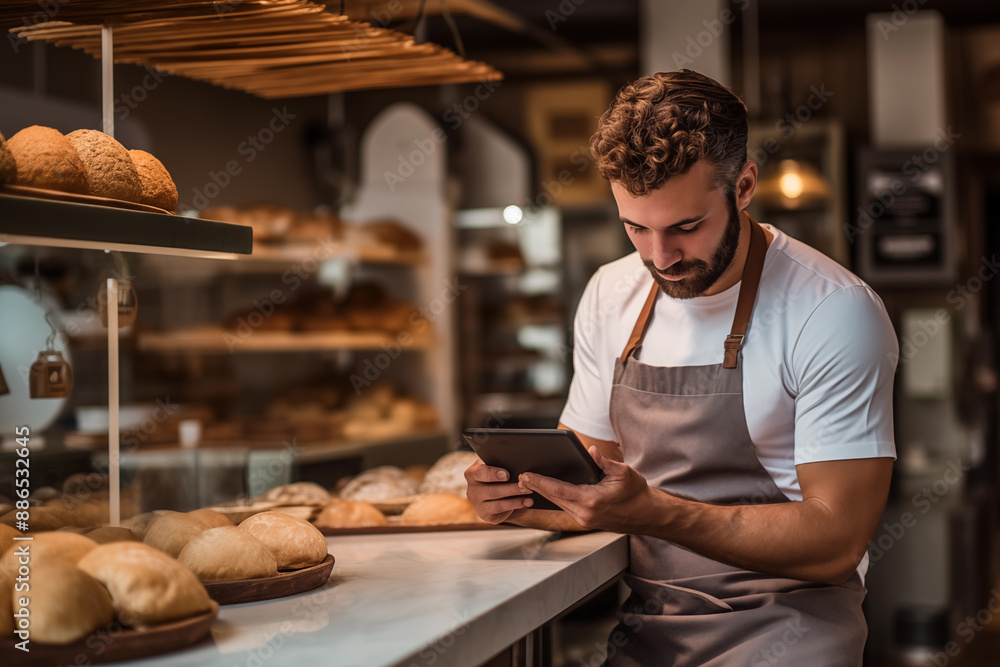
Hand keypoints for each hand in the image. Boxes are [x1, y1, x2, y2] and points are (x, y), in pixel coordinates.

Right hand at [464, 458, 533, 523]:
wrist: (497, 491)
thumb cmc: (499, 473)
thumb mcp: (498, 465)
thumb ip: (503, 463)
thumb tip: (520, 463)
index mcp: (473, 473)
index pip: (481, 472)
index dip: (494, 474)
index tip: (507, 475)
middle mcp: (472, 489)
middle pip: (491, 490)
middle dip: (511, 488)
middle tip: (526, 486)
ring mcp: (477, 504)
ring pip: (497, 503)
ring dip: (516, 501)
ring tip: (529, 497)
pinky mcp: (485, 514)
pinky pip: (500, 511)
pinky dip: (514, 507)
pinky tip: (525, 505)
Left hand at [518, 446, 652, 532]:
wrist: (648, 515)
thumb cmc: (637, 493)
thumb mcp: (623, 472)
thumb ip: (604, 462)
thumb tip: (590, 450)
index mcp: (592, 500)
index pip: (559, 490)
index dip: (540, 482)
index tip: (526, 476)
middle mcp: (585, 513)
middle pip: (554, 498)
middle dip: (537, 487)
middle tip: (520, 476)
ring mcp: (584, 519)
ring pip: (559, 504)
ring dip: (544, 493)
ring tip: (528, 482)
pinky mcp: (586, 521)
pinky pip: (566, 508)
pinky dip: (555, 499)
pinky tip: (547, 491)